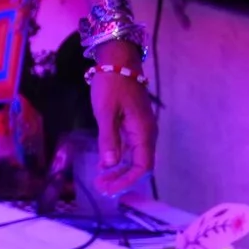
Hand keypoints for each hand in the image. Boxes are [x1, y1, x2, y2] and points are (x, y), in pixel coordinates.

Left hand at [86, 41, 157, 195]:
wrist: (119, 61)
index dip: (127, 180)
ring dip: (120, 170)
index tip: (109, 188)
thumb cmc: (112, 84)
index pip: (142, 166)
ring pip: (136, 157)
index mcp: (143, 131)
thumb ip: (109, 138)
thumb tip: (110, 164)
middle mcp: (147, 133)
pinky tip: (106, 164)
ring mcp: (141, 129)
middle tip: (100, 187)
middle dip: (122, 179)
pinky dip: (119, 158)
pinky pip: (131, 147)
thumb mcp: (105, 112)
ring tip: (101, 180)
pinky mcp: (134, 124)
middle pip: (140, 164)